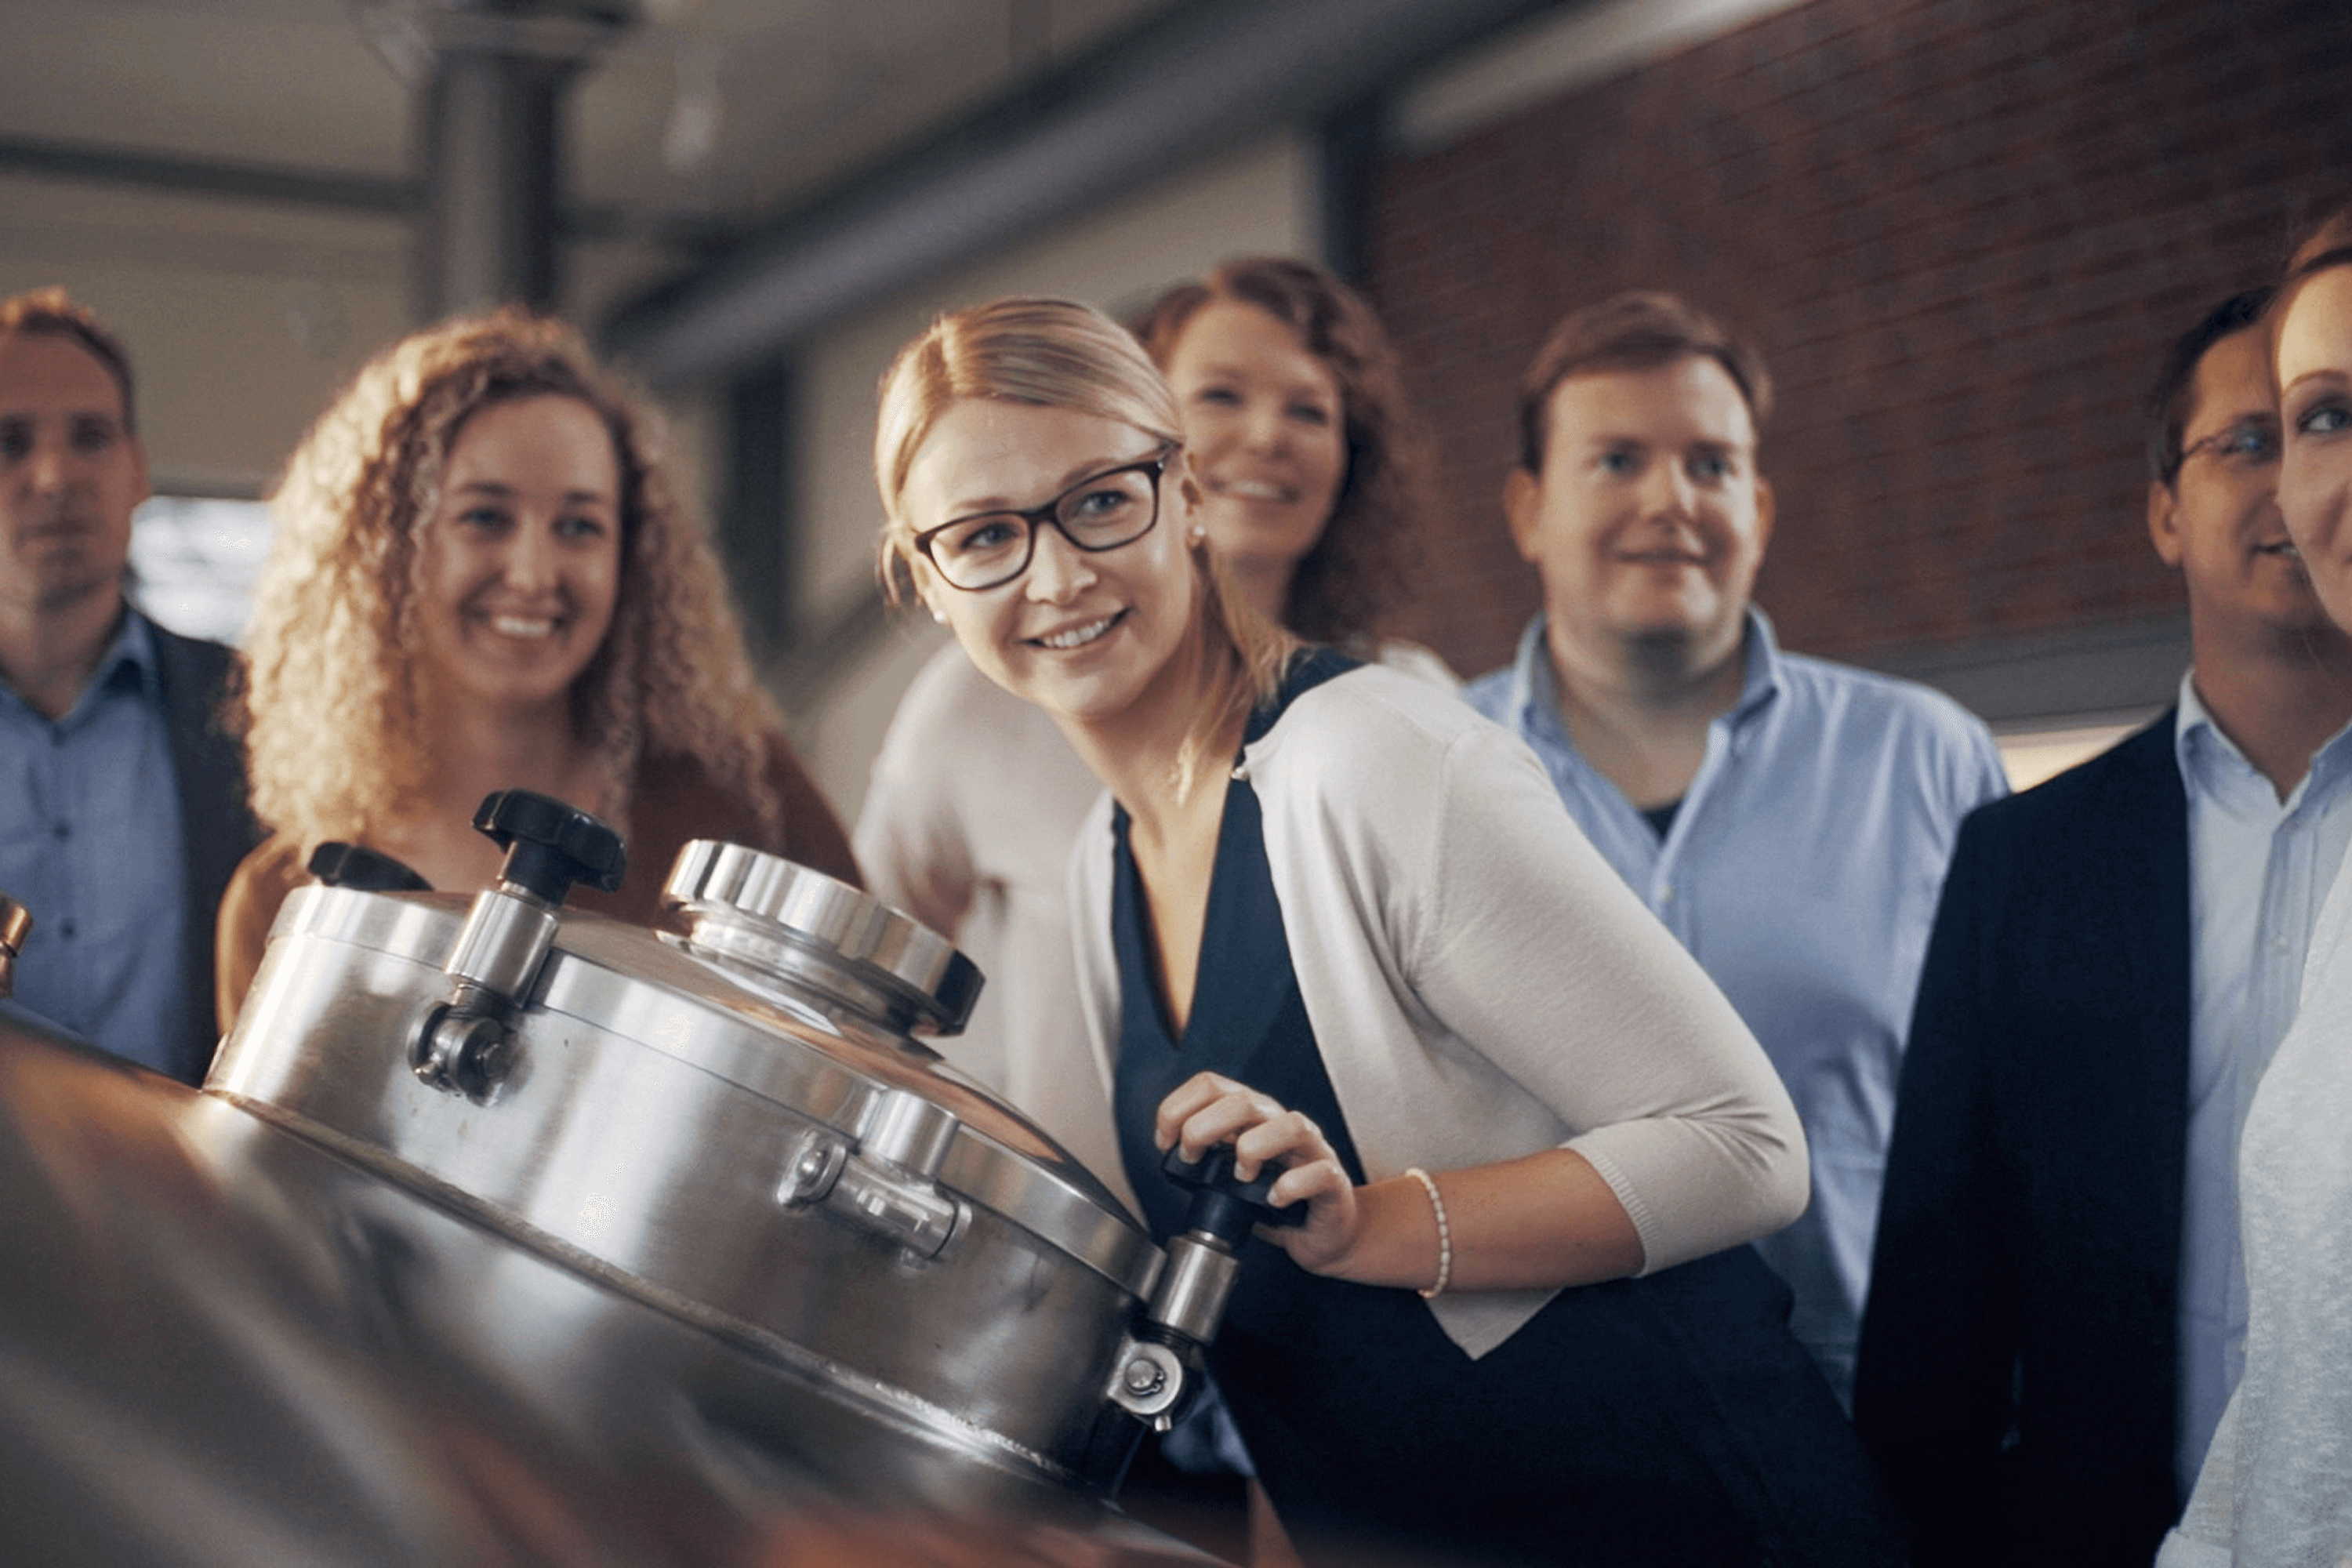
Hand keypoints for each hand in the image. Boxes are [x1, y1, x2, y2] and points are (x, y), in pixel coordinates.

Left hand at [1154, 1071, 1358, 1273]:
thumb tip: (1171, 1151)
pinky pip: (1320, 1172)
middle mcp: (1280, 1122)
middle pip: (1243, 1101)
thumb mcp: (1230, 1172)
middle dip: (1204, 1127)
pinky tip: (1275, 1199)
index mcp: (1251, 1115)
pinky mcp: (1332, 1179)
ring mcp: (1311, 1148)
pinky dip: (1292, 1186)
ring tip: (1240, 1177)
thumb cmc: (1274, 1198)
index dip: (1178, 1108)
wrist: (1324, 1230)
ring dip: (1254, 1149)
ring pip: (1290, 1125)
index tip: (1165, 1141)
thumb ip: (1206, 1156)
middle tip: (1192, 1158)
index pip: (1211, 1085)